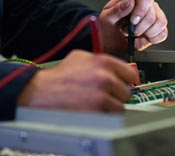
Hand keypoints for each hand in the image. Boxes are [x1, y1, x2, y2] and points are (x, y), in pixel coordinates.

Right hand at [16, 50, 135, 111]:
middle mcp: (105, 78)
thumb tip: (118, 68)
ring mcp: (101, 96)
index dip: (125, 81)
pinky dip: (103, 116)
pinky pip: (110, 118)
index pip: (131, 75)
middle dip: (117, 95)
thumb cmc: (60, 76)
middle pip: (126, 93)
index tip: (122, 85)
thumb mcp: (81, 57)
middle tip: (104, 95)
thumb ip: (101, 60)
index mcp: (103, 62)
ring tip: (96, 104)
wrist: (43, 92)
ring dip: (111, 108)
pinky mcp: (96, 112)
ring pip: (120, 107)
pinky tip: (92, 110)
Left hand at [98, 0, 167, 54]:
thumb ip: (117, 9)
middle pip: (153, 13)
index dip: (142, 8)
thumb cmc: (107, 27)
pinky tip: (141, 38)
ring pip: (160, 23)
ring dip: (146, 33)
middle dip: (140, 27)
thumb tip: (130, 1)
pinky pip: (163, 33)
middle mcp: (147, 4)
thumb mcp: (106, 18)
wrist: (110, 43)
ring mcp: (155, 16)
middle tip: (127, 31)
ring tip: (134, 34)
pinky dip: (152, 39)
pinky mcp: (159, 29)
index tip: (133, 21)